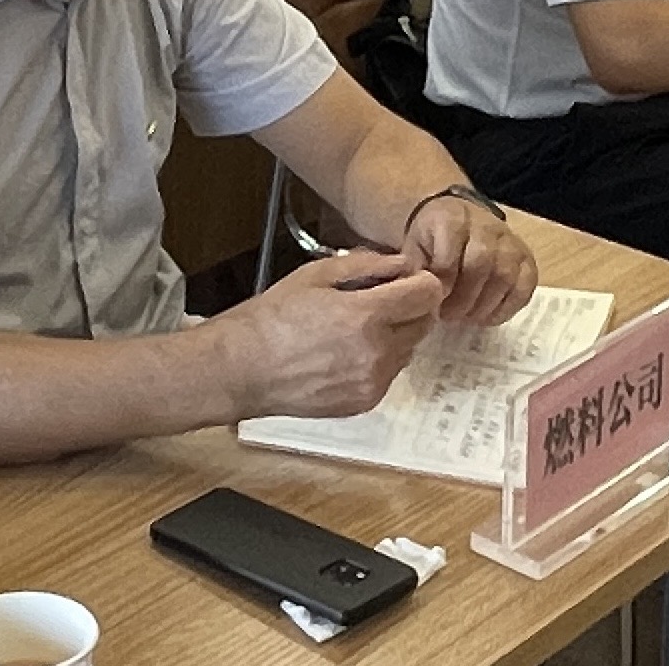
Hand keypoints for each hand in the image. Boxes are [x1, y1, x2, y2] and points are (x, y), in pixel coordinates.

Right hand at [221, 253, 445, 417]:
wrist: (239, 369)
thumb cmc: (272, 318)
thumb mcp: (318, 274)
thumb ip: (368, 264)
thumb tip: (403, 264)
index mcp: (366, 316)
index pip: (428, 294)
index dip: (420, 281)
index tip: (406, 279)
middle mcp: (376, 353)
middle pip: (425, 322)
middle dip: (411, 307)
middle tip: (382, 300)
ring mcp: (370, 383)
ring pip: (410, 349)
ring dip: (398, 334)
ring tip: (359, 327)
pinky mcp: (362, 404)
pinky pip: (390, 374)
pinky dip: (381, 360)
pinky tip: (349, 351)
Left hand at [400, 192, 538, 326]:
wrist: (454, 217)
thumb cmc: (431, 239)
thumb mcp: (414, 247)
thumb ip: (416, 271)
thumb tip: (422, 299)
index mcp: (453, 219)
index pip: (451, 253)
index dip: (443, 283)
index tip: (432, 302)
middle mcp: (486, 226)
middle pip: (482, 263)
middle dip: (464, 298)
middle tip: (448, 317)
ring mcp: (510, 241)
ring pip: (505, 275)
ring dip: (485, 305)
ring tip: (467, 319)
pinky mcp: (525, 257)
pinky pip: (526, 283)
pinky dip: (509, 306)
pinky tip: (488, 317)